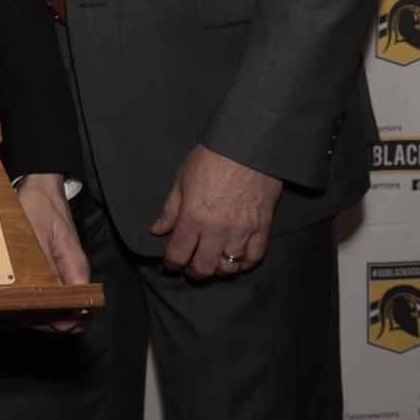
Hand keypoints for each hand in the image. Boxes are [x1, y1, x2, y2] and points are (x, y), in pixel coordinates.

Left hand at [14, 173, 89, 332]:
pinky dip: (40, 300)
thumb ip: (50, 268)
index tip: (36, 318)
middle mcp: (74, 273)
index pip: (81, 309)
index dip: (61, 320)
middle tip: (22, 316)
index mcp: (76, 268)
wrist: (40, 186)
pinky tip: (22, 297)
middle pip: (72, 313)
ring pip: (63, 305)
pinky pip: (54, 292)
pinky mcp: (55, 266)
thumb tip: (56, 297)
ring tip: (19, 309)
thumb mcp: (39, 235)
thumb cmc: (40, 205)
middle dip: (49, 320)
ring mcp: (66, 270)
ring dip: (43, 313)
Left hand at [150, 143, 281, 279]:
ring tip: (212, 264)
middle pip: (203, 267)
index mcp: (193, 216)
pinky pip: (254, 258)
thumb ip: (170, 209)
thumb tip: (158, 230)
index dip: (171, 263)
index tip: (170, 264)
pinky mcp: (262, 228)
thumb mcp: (181, 180)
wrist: (249, 146)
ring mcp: (242, 231)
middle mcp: (217, 229)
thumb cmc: (211, 158)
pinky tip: (235, 261)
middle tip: (189, 269)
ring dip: (218, 271)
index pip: (178, 254)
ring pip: (229, 268)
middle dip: (193, 272)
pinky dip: (243, 265)